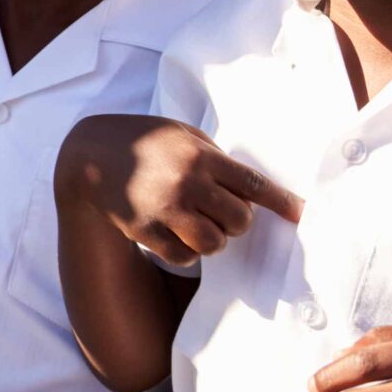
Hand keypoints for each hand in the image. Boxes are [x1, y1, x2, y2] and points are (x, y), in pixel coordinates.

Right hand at [56, 114, 303, 267]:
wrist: (90, 155)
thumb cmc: (144, 141)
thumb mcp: (182, 135)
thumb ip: (214, 157)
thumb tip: (250, 189)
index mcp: (199, 155)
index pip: (252, 184)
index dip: (282, 202)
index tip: (301, 215)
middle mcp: (185, 182)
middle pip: (239, 220)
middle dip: (238, 221)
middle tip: (223, 214)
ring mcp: (164, 209)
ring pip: (214, 244)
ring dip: (214, 239)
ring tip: (200, 226)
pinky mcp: (144, 230)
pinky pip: (184, 256)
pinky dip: (187, 252)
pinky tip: (176, 235)